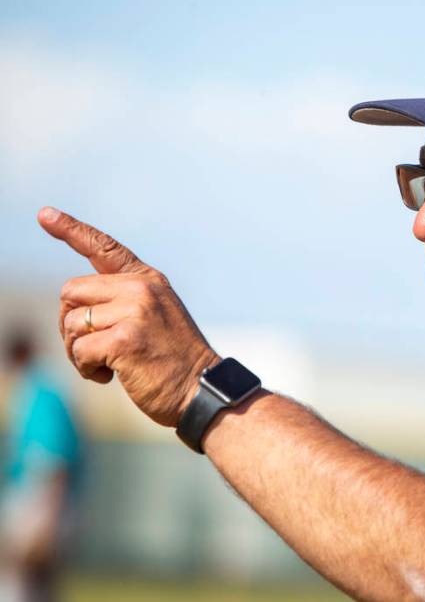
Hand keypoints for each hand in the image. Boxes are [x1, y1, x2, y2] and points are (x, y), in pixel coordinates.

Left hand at [38, 207, 219, 426]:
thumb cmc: (173, 360)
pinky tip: (110, 376)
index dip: (71, 230)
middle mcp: (141, 289)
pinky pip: (78, 350)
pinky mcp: (124, 339)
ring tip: (108, 365)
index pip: (104, 248)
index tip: (44, 214)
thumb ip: (121, 301)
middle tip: (93, 348)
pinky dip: (86, 369)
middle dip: (71, 324)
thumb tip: (72, 308)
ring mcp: (134, 311)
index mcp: (149, 280)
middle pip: (71, 292)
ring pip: (70, 323)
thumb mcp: (154, 317)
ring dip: (78, 351)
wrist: (201, 389)